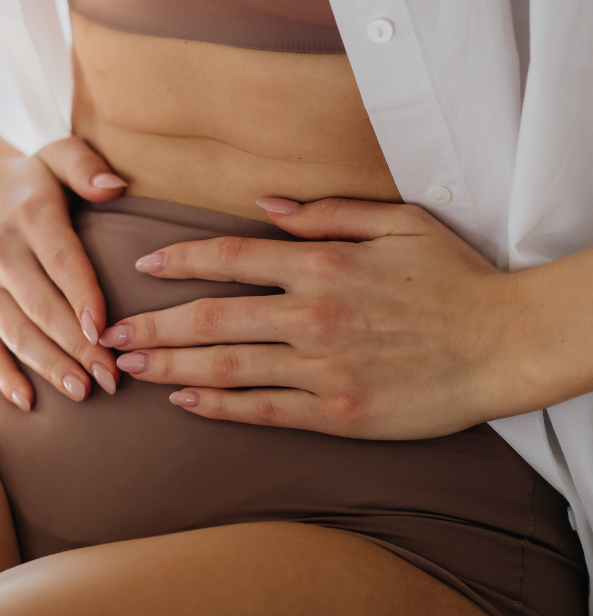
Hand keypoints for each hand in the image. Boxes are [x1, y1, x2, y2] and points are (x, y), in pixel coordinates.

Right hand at [0, 137, 125, 409]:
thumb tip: (114, 186)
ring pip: (17, 332)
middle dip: (78, 346)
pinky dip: (1, 376)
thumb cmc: (34, 181)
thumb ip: (86, 166)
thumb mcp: (59, 157)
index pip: (61, 261)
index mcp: (31, 216)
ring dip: (49, 366)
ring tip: (83, 392)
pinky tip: (27, 401)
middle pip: (42, 306)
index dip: (83, 298)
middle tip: (112, 377)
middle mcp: (1, 252)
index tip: (106, 331)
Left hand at [100, 197, 525, 439]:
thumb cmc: (454, 278)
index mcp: (321, 264)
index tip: (142, 265)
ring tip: (127, 365)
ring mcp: (321, 368)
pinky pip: (263, 411)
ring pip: (225, 367)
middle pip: (210, 318)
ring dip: (168, 366)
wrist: (507, 343)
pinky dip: (218, 406)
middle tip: (107, 331)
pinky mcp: (337, 413)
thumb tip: (266, 202)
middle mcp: (310, 315)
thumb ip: (327, 212)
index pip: (229, 257)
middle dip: (151, 324)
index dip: (178, 261)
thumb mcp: (398, 222)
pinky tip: (183, 401)